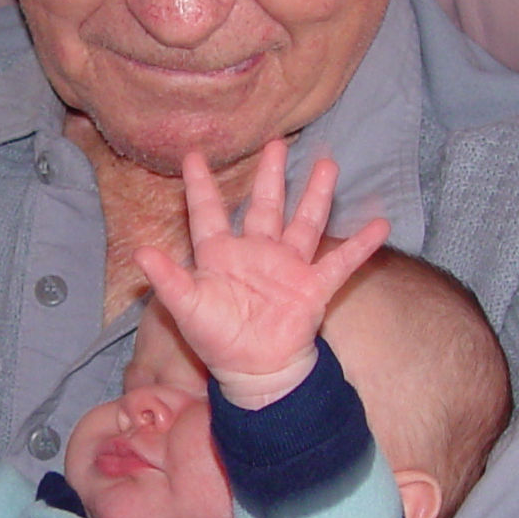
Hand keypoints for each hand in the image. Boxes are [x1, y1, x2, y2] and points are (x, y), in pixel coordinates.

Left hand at [135, 139, 390, 411]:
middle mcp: (255, 253)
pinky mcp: (313, 286)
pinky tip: (380, 224)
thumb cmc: (217, 340)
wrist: (255, 374)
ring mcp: (287, 267)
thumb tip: (139, 252)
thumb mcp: (187, 307)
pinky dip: (360, 245)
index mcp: (220, 255)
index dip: (200, 185)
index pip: (208, 212)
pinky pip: (340, 262)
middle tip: (275, 143)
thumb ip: (168, 279)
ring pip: (304, 222)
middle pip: (265, 205)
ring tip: (328, 164)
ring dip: (316, 195)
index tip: (193, 154)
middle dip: (271, 175)